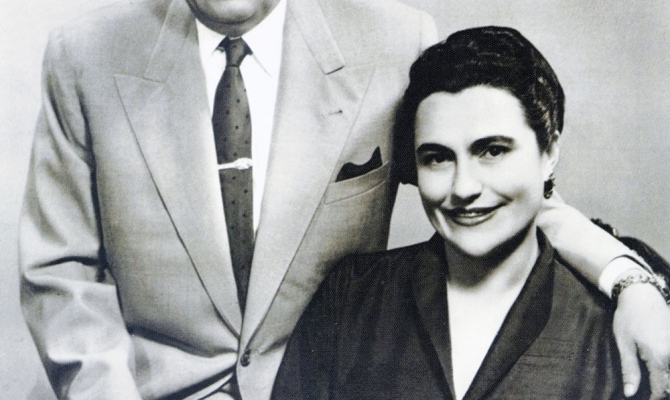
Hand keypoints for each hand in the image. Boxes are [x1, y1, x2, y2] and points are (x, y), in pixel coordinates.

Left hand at [614, 283, 669, 398]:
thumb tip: (630, 393)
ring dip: (666, 377)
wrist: (641, 294)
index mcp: (658, 356)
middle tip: (650, 392)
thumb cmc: (628, 318)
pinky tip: (661, 367)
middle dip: (663, 389)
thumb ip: (630, 370)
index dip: (654, 397)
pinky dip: (668, 366)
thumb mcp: (624, 344)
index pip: (660, 387)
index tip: (646, 399)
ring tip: (655, 379)